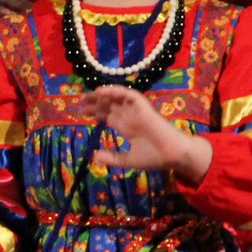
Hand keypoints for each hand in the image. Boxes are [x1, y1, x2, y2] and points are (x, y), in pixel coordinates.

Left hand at [81, 86, 211, 182]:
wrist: (172, 155)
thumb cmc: (154, 157)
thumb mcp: (128, 160)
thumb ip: (112, 158)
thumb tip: (94, 155)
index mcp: (128, 127)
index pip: (108, 116)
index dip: (96, 113)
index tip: (81, 113)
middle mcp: (130, 117)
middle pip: (109, 106)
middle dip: (94, 103)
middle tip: (79, 102)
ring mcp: (136, 111)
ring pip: (117, 98)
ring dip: (102, 95)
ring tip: (87, 95)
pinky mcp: (143, 106)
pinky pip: (129, 94)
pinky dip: (115, 91)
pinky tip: (100, 92)